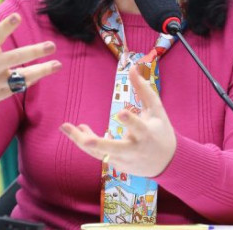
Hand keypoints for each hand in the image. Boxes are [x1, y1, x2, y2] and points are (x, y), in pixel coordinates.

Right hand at [0, 0, 60, 109]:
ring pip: (20, 77)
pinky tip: (44, 73)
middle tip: (52, 45)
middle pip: (14, 58)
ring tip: (58, 64)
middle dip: (34, 52)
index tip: (17, 16)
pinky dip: (30, 81)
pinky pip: (17, 87)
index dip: (5, 26)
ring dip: (41, 71)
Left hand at [60, 66, 176, 176]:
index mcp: (147, 134)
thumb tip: (133, 67)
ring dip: (81, 141)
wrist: (167, 162)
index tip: (120, 113)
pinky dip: (87, 143)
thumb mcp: (157, 110)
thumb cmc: (161, 131)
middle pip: (114, 149)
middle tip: (85, 139)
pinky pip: (99, 154)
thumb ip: (144, 89)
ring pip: (100, 153)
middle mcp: (134, 149)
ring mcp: (125, 160)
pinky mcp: (118, 166)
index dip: (130, 121)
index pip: (138, 128)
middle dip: (98, 144)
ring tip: (65, 126)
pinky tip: (79, 131)